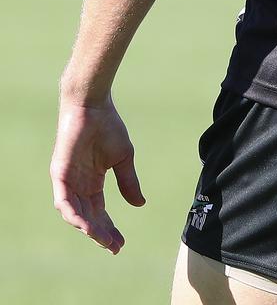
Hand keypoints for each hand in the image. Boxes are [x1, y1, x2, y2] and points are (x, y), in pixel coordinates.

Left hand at [50, 97, 145, 253]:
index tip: (121, 243)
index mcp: (93, 181)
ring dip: (89, 228)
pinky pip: (64, 201)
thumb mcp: (123, 158)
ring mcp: (68, 181)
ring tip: (103, 239)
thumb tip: (140, 204)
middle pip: (88, 217)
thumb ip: (128, 181)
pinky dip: (74, 215)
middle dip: (101, 233)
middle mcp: (79, 185)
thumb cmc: (108, 126)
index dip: (109, 228)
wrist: (93, 106)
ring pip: (75, 213)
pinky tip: (86, 226)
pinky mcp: (60, 174)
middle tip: (115, 246)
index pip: (99, 212)